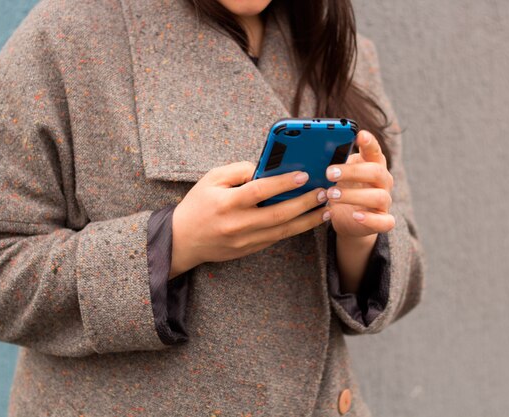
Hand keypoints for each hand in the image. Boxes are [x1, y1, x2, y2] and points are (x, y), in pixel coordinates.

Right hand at [170, 161, 330, 277]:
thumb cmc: (198, 204)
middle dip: (304, 203)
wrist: (183, 240)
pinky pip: (277, 238)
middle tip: (324, 192)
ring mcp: (244, 240)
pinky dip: (295, 228)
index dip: (283, 183)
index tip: (304, 175)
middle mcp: (237, 224)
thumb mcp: (211, 179)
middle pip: (278, 214)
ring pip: (282, 231)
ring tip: (326, 208)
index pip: (259, 191)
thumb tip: (268, 168)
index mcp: (226, 203)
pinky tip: (309, 219)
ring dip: (307, 220)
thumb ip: (239, 170)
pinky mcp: (249, 250)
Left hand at [325, 130, 394, 238]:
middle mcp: (383, 181)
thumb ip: (330, 165)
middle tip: (328, 173)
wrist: (349, 220)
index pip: (374, 150)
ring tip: (331, 194)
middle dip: (352, 171)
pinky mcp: (383, 220)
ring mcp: (385, 201)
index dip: (369, 142)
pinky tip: (355, 215)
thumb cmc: (343, 190)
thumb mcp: (336, 176)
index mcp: (372, 164)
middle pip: (376, 171)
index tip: (359, 135)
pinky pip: (385, 221)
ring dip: (354, 195)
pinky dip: (370, 219)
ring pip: (379, 196)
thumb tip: (308, 156)